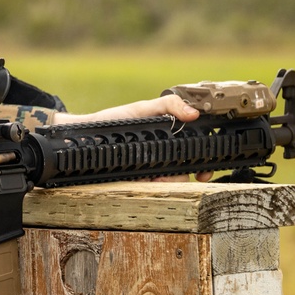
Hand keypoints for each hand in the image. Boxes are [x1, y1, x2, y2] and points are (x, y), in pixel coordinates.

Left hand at [52, 95, 212, 182]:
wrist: (87, 135)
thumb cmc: (116, 119)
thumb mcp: (144, 108)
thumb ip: (169, 105)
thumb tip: (194, 113)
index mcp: (169, 138)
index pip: (193, 150)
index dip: (204, 159)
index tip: (207, 166)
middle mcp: (162, 156)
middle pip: (186, 170)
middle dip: (192, 174)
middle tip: (196, 175)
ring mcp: (150, 170)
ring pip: (171, 182)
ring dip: (171, 180)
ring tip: (160, 174)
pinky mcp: (136, 180)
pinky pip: (151, 188)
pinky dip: (154, 185)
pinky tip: (149, 178)